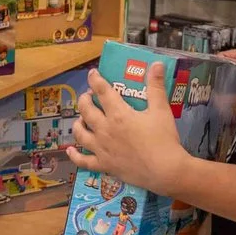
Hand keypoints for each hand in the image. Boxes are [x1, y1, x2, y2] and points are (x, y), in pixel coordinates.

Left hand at [66, 69, 185, 193]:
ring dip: (78, 124)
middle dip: (85, 100)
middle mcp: (105, 130)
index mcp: (118, 114)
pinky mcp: (103, 165)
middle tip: (89, 96)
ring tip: (81, 119)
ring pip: (80, 134)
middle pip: (86, 111)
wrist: (165, 171)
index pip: (102, 91)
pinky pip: (83, 161)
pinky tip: (70, 150)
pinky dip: (74, 155)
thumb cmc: (163, 139)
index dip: (96, 80)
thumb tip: (156, 63)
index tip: (93, 73)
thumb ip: (156, 86)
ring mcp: (101, 149)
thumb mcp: (161, 110)